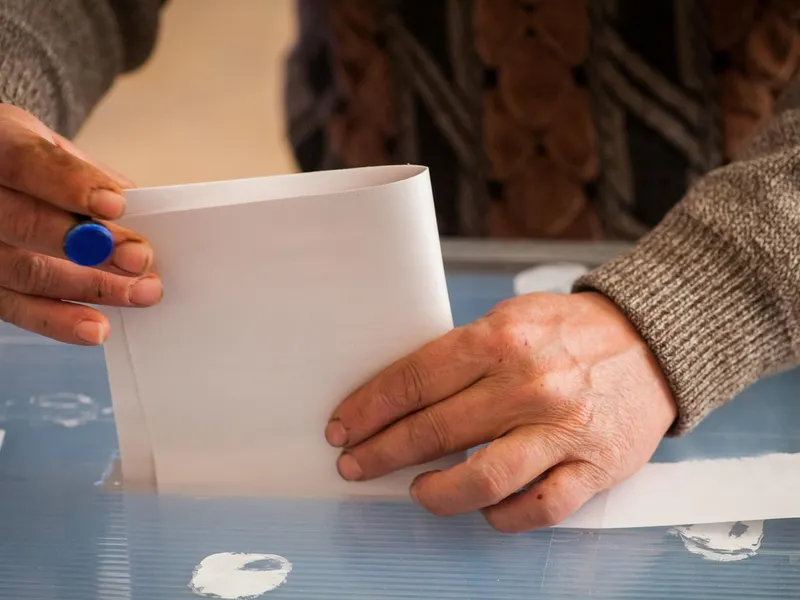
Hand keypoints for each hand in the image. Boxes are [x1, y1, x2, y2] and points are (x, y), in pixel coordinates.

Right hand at [0, 105, 161, 343]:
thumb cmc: (20, 162)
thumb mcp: (48, 147)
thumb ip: (87, 175)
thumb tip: (142, 207)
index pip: (23, 162)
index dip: (69, 184)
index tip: (117, 204)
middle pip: (23, 223)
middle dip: (89, 245)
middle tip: (139, 259)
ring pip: (22, 271)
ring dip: (89, 287)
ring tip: (138, 295)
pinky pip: (13, 306)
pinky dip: (58, 320)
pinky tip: (96, 327)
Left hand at [325, 292, 676, 531]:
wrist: (653, 342)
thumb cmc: (571, 331)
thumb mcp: (511, 319)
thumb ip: (462, 356)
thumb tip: (403, 396)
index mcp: (501, 339)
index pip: (414, 379)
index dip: (370, 408)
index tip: (343, 426)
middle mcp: (529, 385)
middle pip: (434, 430)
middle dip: (381, 452)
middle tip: (354, 463)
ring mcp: (562, 430)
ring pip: (480, 480)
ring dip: (434, 492)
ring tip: (416, 491)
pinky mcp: (594, 467)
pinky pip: (536, 509)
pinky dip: (500, 517)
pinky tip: (482, 510)